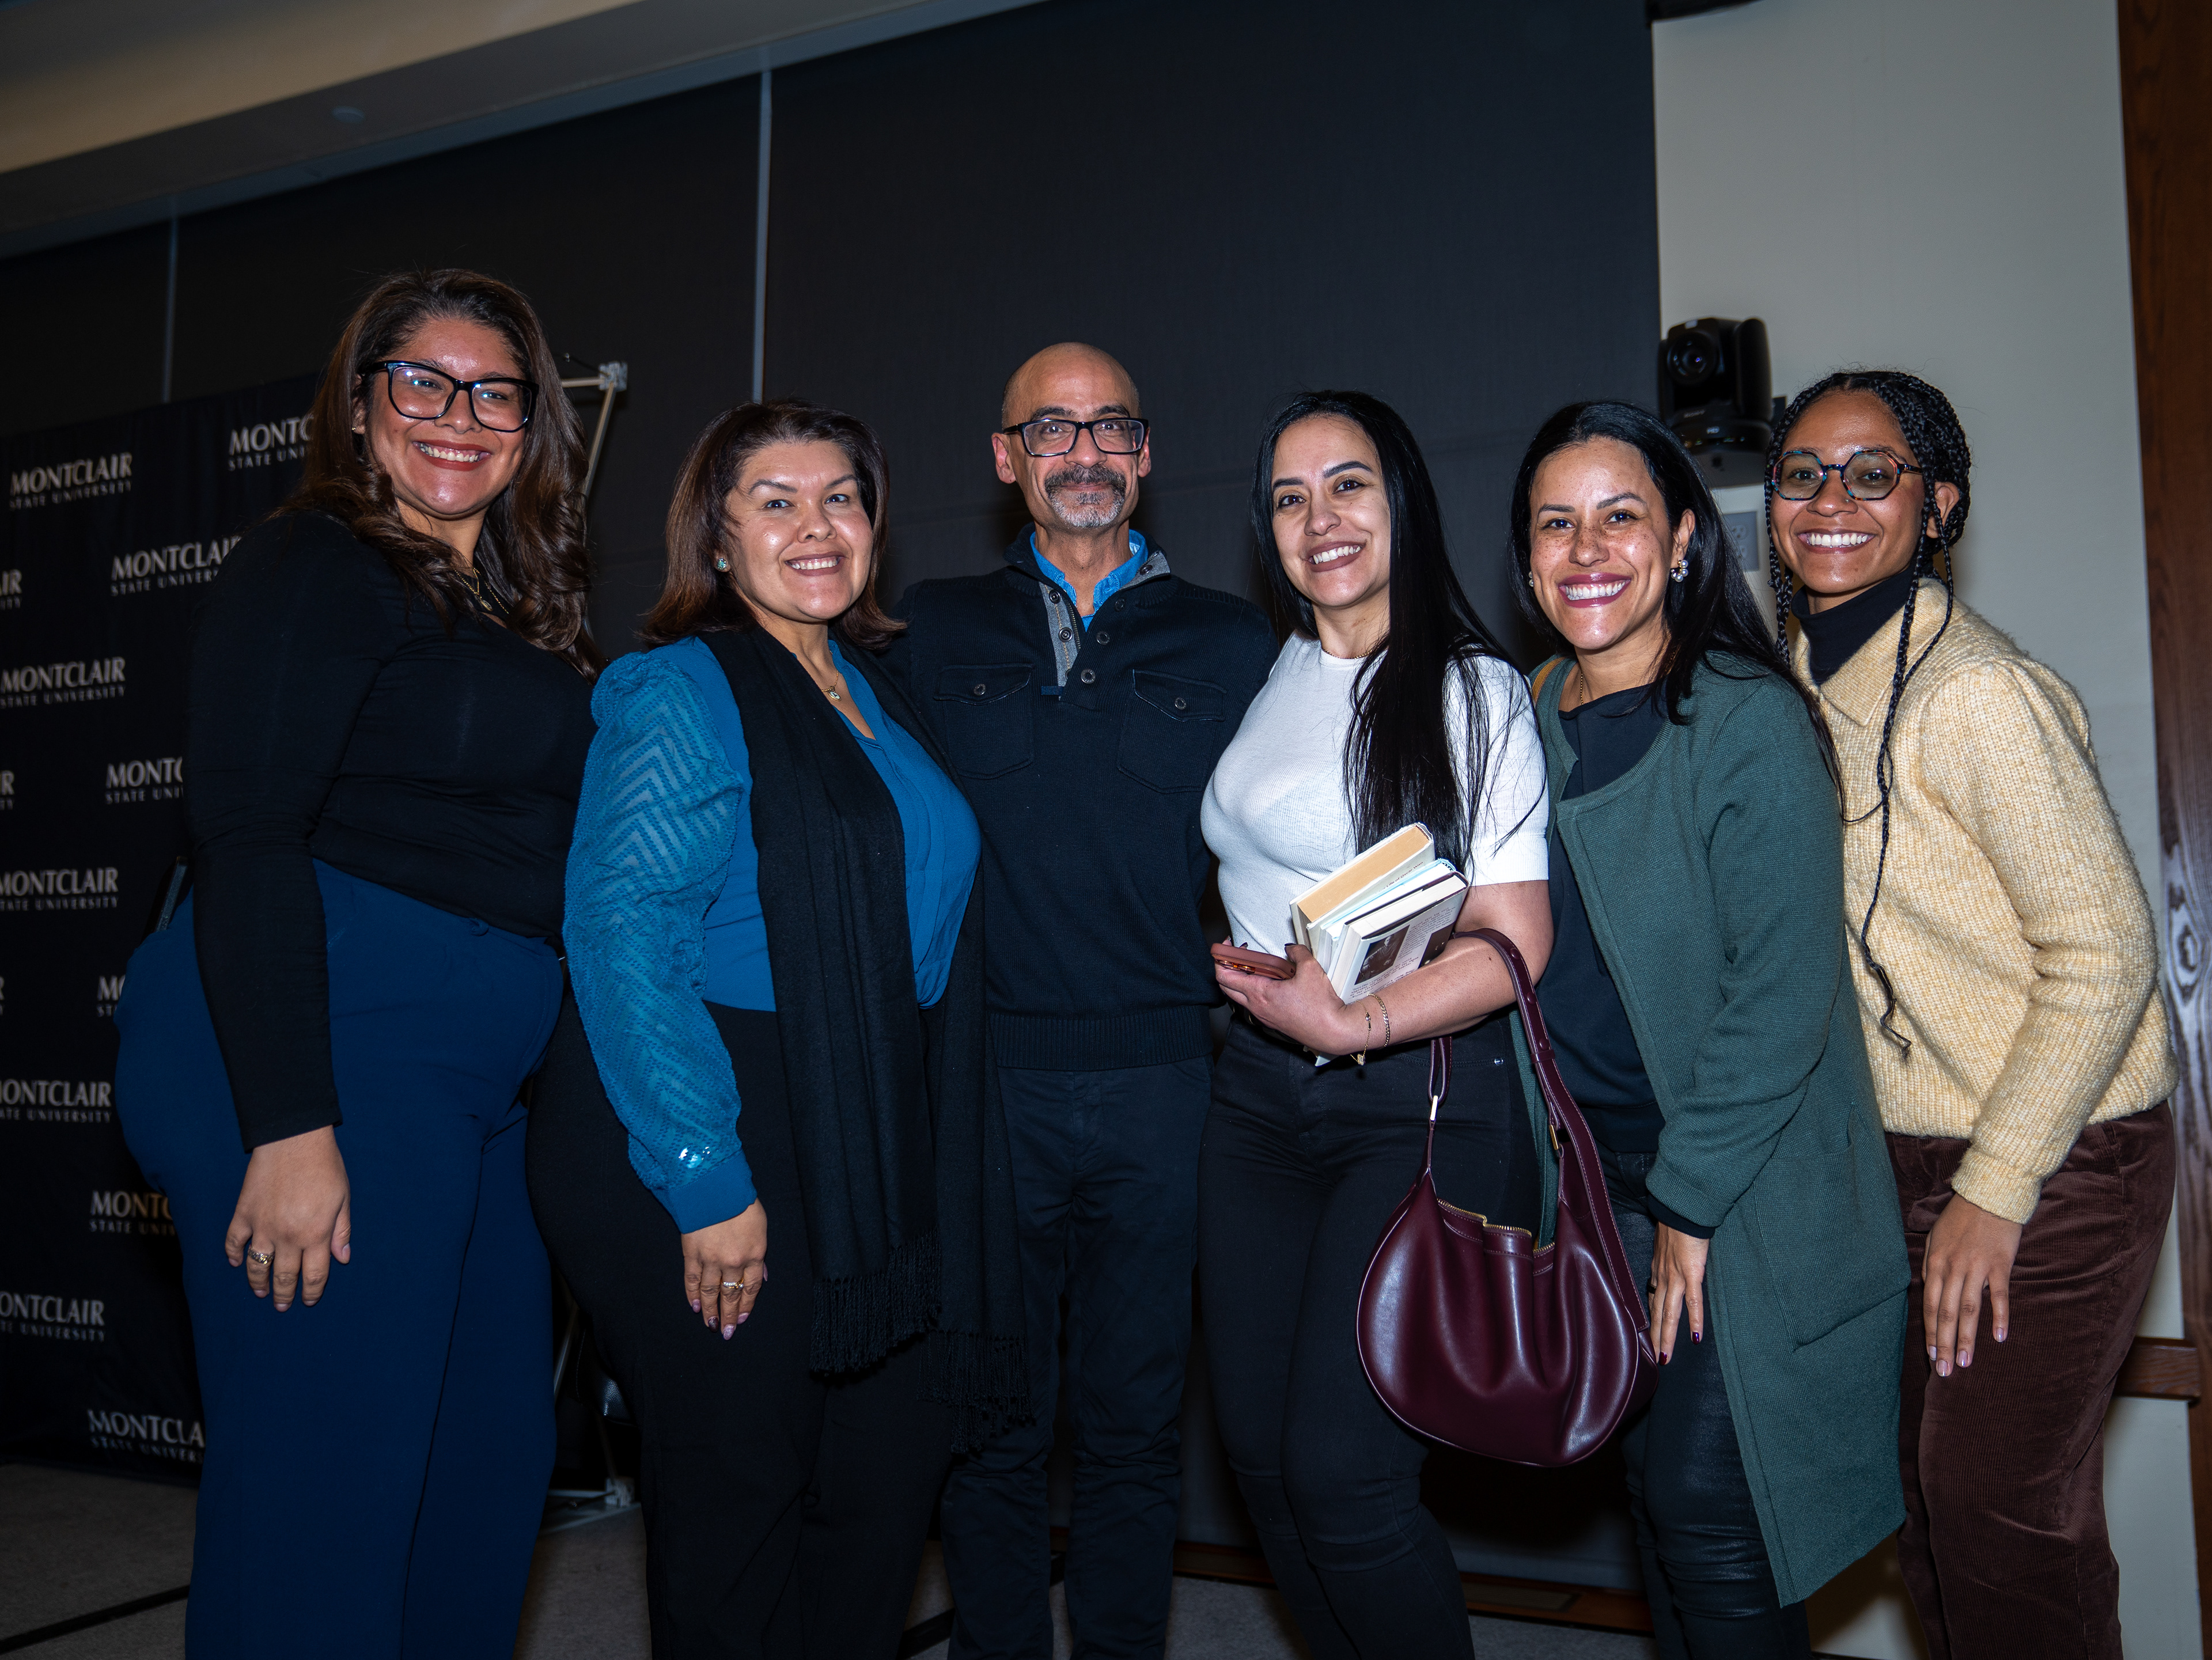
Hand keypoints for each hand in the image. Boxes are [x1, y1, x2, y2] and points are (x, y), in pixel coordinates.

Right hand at [225, 1126, 350, 1310]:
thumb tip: (342, 1259)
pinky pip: (233, 1241)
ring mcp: (262, 1226)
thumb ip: (341, 1230)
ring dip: (258, 1283)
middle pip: (284, 1276)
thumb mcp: (342, 1198)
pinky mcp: (243, 1213)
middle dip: (284, 1295)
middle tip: (282, 1306)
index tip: (309, 1300)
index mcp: (315, 1233)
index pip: (314, 1274)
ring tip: (260, 1293)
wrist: (293, 1139)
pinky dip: (232, 1255)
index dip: (311, 1292)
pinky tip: (236, 1263)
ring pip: (257, 1265)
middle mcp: (287, 1235)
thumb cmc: (325, 1166)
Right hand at [683, 1202, 767, 1338]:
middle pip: (731, 1295)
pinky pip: (692, 1280)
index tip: (743, 1319)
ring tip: (711, 1325)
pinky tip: (694, 1306)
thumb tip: (762, 1276)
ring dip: (710, 1311)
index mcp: (754, 1254)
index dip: (747, 1306)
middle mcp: (733, 1261)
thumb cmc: (741, 1202)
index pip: (752, 1288)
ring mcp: (711, 1259)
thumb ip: (759, 1253)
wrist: (715, 1186)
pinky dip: (692, 1295)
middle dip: (729, 1316)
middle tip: (726, 1332)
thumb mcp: (760, 1227)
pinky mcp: (692, 1254)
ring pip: (710, 1293)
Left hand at [1213, 943, 1365, 1054]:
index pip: (1223, 977)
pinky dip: (1253, 990)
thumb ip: (1297, 952)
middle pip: (1226, 987)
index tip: (1227, 947)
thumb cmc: (1320, 1006)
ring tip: (1255, 965)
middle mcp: (1256, 1007)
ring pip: (1240, 996)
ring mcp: (1263, 1016)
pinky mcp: (1272, 1021)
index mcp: (1259, 993)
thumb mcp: (1311, 969)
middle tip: (1238, 954)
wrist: (1333, 1032)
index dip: (1220, 959)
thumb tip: (1291, 948)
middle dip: (1227, 968)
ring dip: (1240, 980)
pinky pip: (1254, 1004)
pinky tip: (1270, 981)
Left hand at [1648, 1225, 1708, 1362]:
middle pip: (1658, 1313)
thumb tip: (1670, 1259)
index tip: (1650, 1335)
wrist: (1681, 1208)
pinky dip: (1694, 1321)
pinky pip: (1693, 1302)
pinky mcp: (1692, 1273)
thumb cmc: (1677, 1222)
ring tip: (1666, 1357)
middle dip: (1656, 1337)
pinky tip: (1695, 1338)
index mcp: (1658, 1269)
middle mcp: (1663, 1276)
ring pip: (1670, 1313)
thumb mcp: (1666, 1242)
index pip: (1653, 1299)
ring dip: (1668, 1337)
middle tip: (1656, 1358)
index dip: (1652, 1319)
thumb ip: (1667, 1255)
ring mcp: (1676, 1277)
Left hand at [1923, 1191, 2020, 1376]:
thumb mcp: (1936, 1238)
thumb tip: (1929, 1293)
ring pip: (1969, 1309)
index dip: (1931, 1333)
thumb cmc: (1960, 1218)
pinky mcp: (1999, 1265)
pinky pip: (1999, 1295)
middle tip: (1946, 1371)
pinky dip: (1999, 1316)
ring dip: (1967, 1338)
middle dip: (1945, 1344)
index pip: (1931, 1306)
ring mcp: (1976, 1267)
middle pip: (1947, 1313)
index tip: (1932, 1356)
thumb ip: (1932, 1266)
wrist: (1989, 1195)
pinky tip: (1999, 1336)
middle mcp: (1952, 1267)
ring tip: (1966, 1362)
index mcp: (1934, 1263)